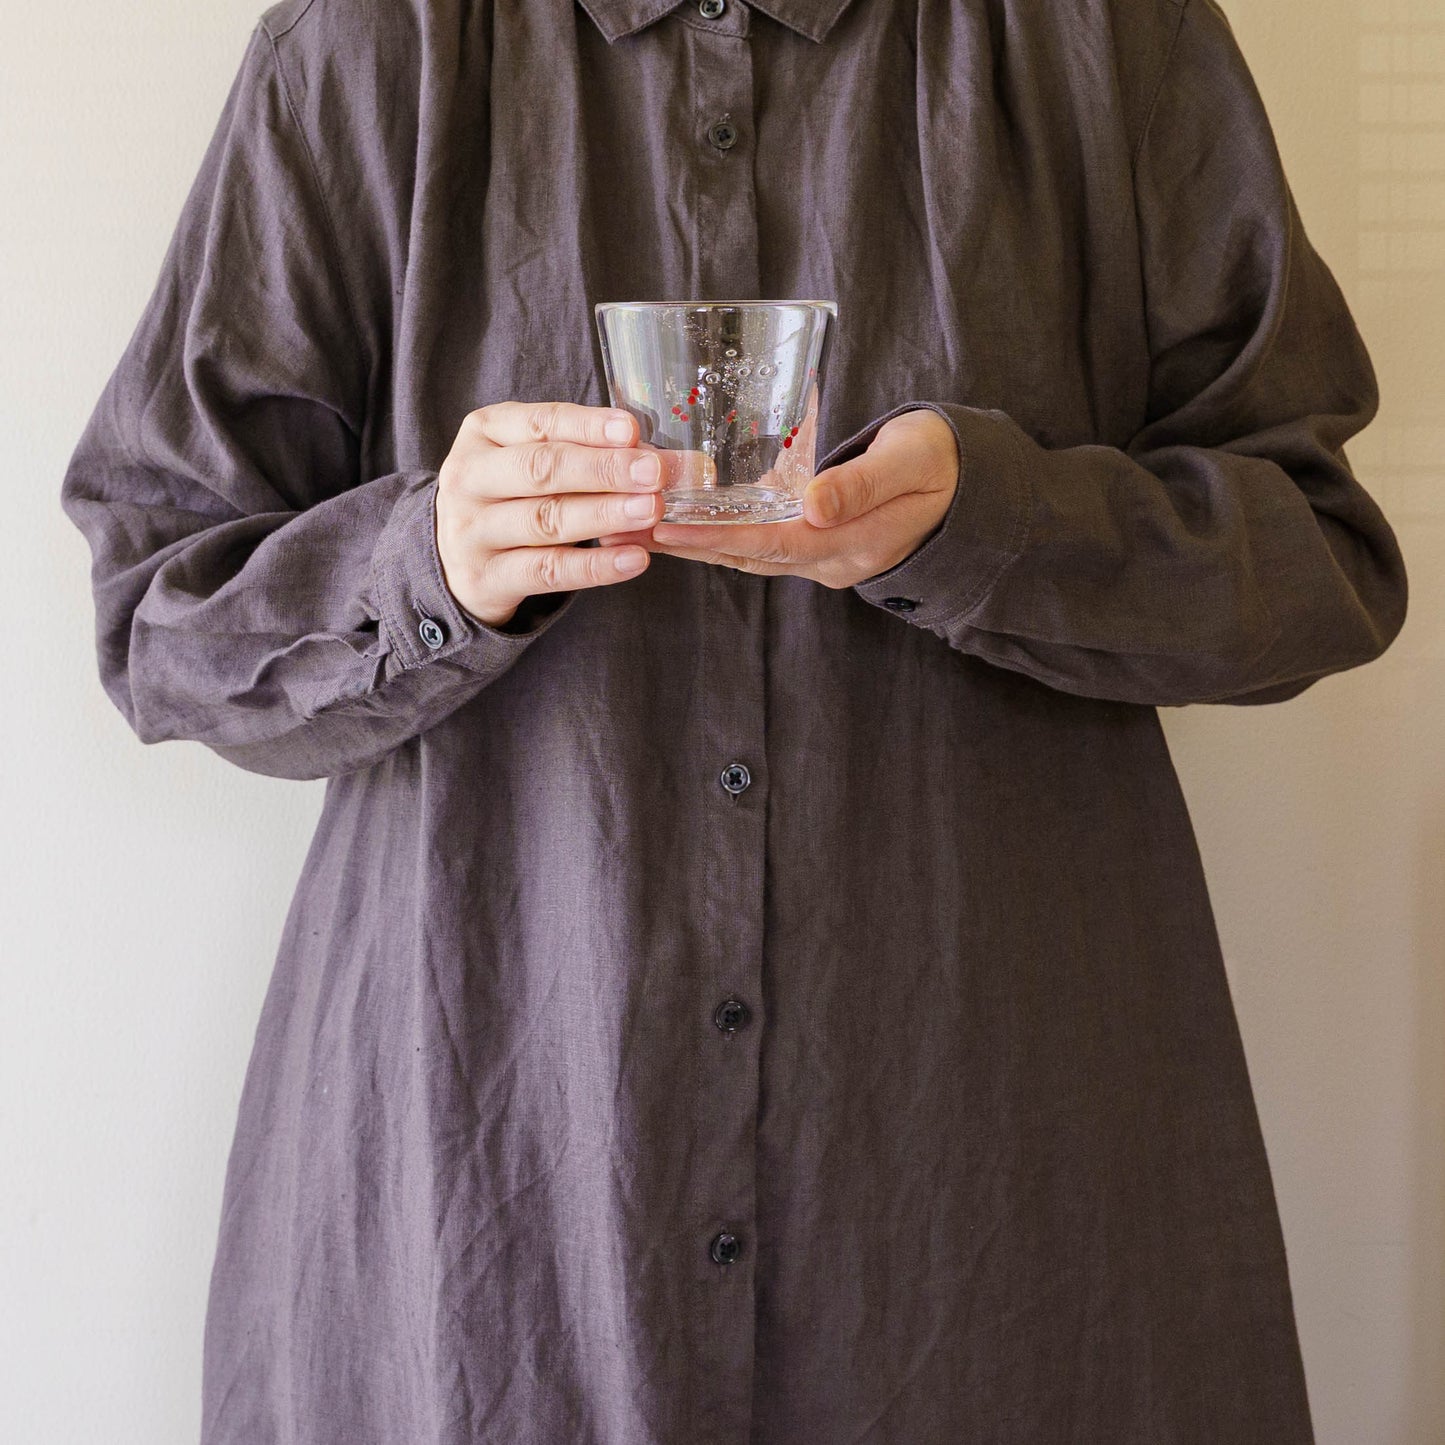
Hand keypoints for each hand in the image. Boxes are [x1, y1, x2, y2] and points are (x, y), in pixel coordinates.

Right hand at [435, 401, 668, 627]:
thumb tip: (650, 456)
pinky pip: (547, 571)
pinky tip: (635, 559)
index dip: (588, 426)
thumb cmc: (507, 496)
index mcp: (483, 433)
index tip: (632, 431)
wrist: (454, 558)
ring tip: (650, 510)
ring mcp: (471, 531)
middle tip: (653, 473)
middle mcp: (469, 478)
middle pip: (541, 469)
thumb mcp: (527, 459)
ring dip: (604, 514)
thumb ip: (580, 450)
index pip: (540, 423)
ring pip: (545, 520)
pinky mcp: (485, 578)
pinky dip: (594, 566)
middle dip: (603, 470)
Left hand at [597, 408, 959, 587]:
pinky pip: (755, 546)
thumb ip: (864, 483)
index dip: (714, 536)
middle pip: (744, 557)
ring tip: (629, 529)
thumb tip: (815, 506)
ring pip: (744, 555)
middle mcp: (829, 561)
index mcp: (851, 544)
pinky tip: (677, 524)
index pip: (769, 544)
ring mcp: (822, 558)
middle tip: (619, 528)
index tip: (663, 525)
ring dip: (689, 544)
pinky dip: (714, 537)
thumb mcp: (912, 461)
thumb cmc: (941, 461)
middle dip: (683, 545)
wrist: (969, 488)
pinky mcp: (815, 544)